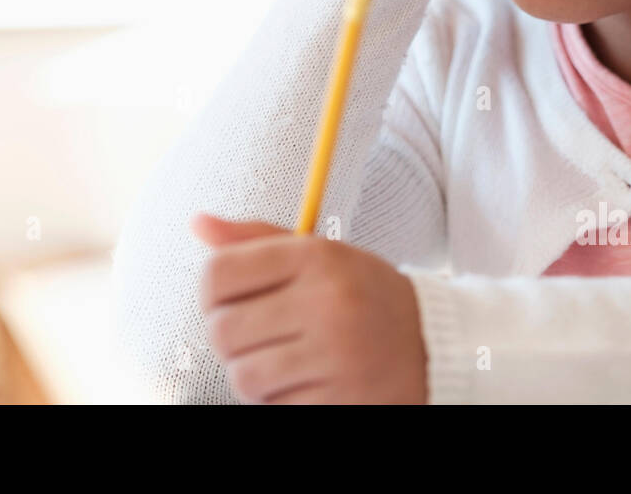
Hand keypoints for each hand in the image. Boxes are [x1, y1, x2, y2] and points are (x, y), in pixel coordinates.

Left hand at [191, 212, 428, 403]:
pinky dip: (279, 399)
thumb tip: (198, 222)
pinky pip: (275, 407)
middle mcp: (327, 302)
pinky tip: (303, 381)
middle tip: (253, 336)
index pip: (218, 273)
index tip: (227, 300)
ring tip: (279, 361)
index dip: (210, 292)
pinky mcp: (341, 399)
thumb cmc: (360, 294)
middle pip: (223, 330)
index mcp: (317, 256)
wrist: (433, 346)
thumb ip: (257, 240)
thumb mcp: (319, 254)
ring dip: (251, 373)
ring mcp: (337, 355)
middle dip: (228, 338)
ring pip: (243, 375)